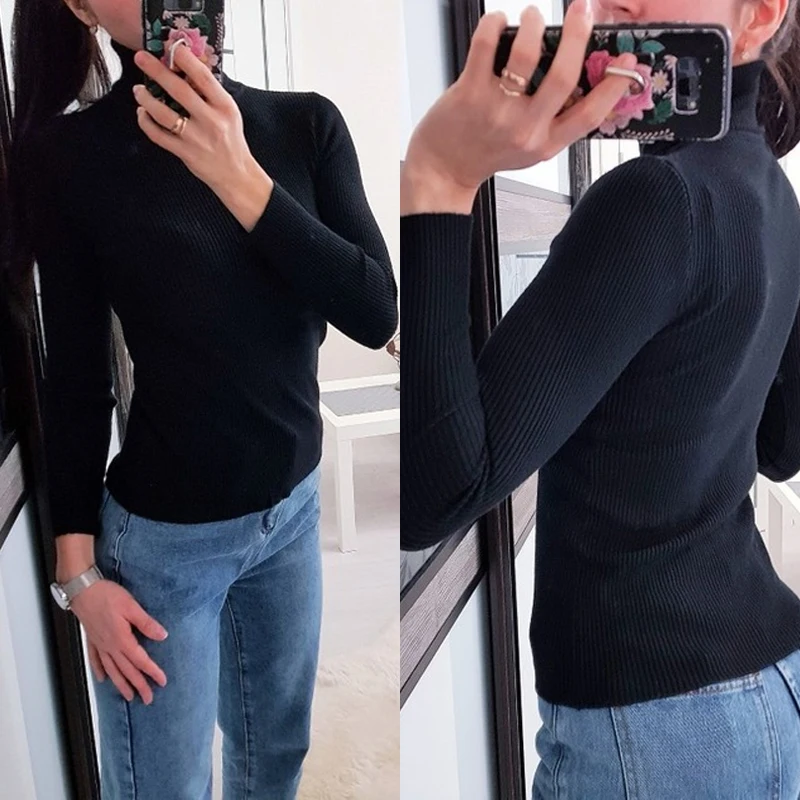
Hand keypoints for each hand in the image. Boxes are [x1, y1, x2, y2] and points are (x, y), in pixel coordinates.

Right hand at [71, 579, 168, 705]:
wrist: (82, 590)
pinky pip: (96, 660)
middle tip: (148, 699)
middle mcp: (110, 646)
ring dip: (121, 684)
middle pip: (126, 670)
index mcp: (122, 639)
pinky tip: (103, 679)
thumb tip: (162, 636)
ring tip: (128, 696)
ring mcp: (100, 644)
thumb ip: (147, 623)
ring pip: (112, 670)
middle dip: (138, 686)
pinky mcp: (92, 639)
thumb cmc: (106, 596)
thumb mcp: (132, 607)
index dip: (152, 672)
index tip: (162, 682)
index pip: (140, 660)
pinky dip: (100, 671)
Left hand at [132, 44, 273, 230]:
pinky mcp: (185, 153)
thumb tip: (185, 68)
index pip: (204, 77)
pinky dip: (146, 122)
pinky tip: (142, 113)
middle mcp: (212, 121)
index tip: (171, 47)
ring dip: (146, 99)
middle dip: (156, 71)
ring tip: (138, 89)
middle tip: (141, 58)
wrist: (237, 175)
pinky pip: (158, 135)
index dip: (185, 59)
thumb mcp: (229, 113)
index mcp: (225, 107)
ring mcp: (197, 139)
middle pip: (179, 91)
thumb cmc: (231, 141)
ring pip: (163, 114)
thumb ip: (210, 94)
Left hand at [401, 0, 638, 213]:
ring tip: (532, 16)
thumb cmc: (486, 153)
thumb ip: (556, 121)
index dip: (615, 86)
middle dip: (578, 34)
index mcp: (545, 143)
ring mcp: (497, 110)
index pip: (591, 115)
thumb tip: (583, 80)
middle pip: (564, 75)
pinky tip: (498, 22)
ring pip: (526, 53)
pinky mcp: (470, 93)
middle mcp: (525, 129)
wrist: (444, 168)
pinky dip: (494, 23)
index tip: (629, 61)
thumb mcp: (530, 149)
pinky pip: (487, 45)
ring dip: (533, 22)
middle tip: (582, 10)